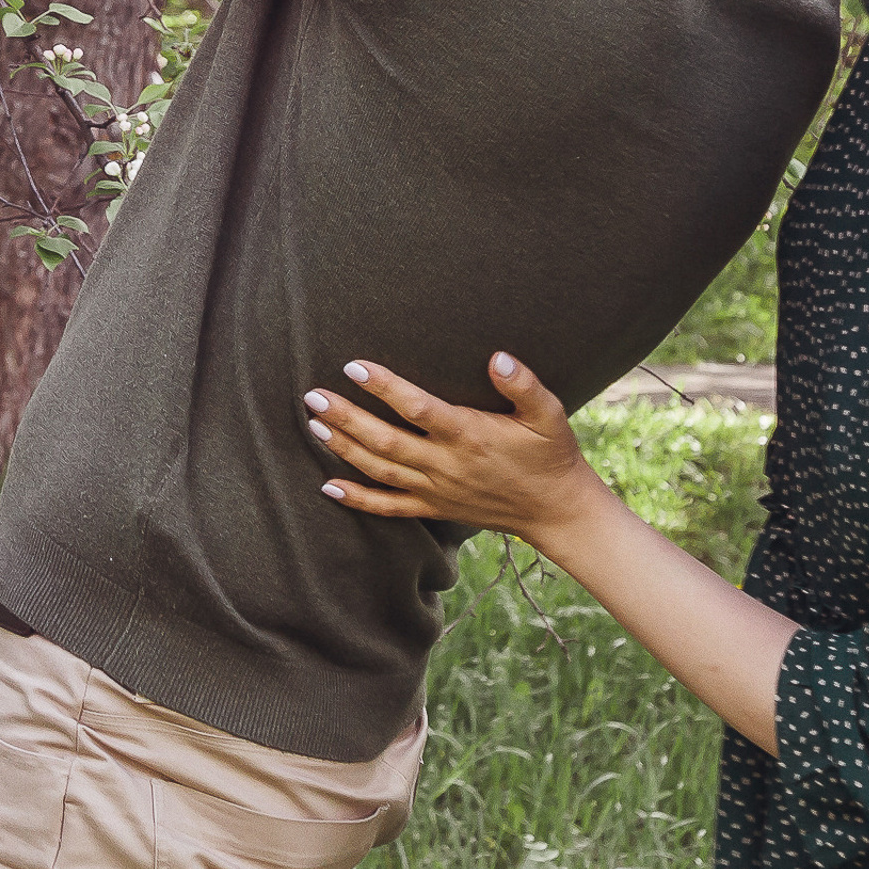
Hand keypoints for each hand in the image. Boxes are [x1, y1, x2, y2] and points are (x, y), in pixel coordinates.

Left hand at [304, 354, 601, 547]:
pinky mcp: (434, 509)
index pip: (417, 409)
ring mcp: (437, 490)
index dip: (384, 387)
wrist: (556, 510)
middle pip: (386, 441)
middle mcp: (446, 465)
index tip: (354, 365)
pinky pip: (390, 508)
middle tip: (312, 396)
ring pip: (381, 471)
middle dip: (346, 418)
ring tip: (314, 426)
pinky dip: (358, 500)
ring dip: (345, 449)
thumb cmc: (550, 455)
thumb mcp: (549, 415)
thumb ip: (524, 385)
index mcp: (469, 435)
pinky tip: (328, 486)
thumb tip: (499, 358)